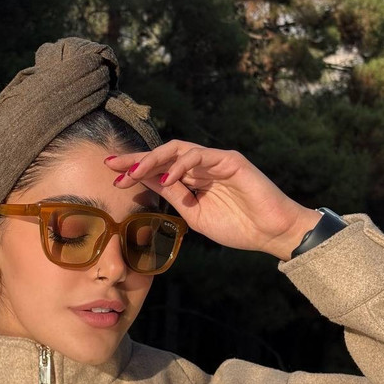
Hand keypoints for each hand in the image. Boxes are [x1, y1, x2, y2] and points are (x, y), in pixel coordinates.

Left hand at [106, 141, 320, 260]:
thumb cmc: (238, 227)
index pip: (159, 168)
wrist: (271, 233)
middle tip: (112, 166)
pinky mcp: (230, 160)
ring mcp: (216, 160)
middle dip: (136, 159)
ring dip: (153, 160)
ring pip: (178, 150)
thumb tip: (146, 184)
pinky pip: (200, 156)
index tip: (112, 175)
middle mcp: (202, 165)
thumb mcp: (196, 214)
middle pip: (163, 154)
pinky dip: (181, 166)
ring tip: (133, 173)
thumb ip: (175, 197)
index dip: (135, 169)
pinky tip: (166, 179)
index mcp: (193, 179)